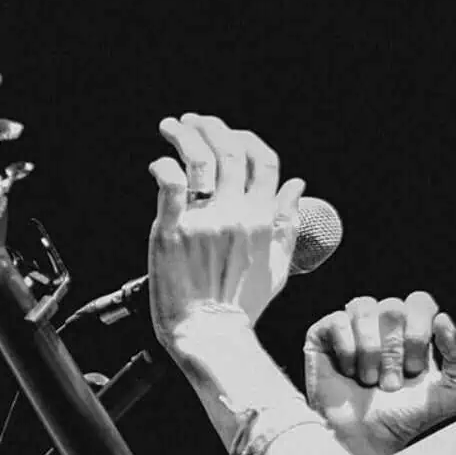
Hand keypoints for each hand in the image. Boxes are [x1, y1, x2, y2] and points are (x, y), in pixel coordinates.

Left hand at [145, 113, 308, 344]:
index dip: (246, 139)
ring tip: (172, 125)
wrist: (209, 334)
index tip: (228, 134)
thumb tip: (296, 184)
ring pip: (199, 159)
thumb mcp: (277, 264)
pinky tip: (159, 163)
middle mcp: (236, 214)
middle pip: (230, 151)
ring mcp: (205, 221)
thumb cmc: (241, 305)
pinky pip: (170, 185)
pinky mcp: (173, 231)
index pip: (263, 160)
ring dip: (185, 134)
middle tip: (193, 120)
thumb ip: (286, 221)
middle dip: (211, 126)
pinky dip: (164, 166)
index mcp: (263, 219)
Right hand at [301, 292, 455, 454]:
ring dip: (370, 352)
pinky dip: (346, 350)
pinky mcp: (324, 334)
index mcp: (414, 329)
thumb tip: (445, 320)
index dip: (418, 332)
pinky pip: (337, 321)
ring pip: (364, 308)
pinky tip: (348, 371)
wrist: (368, 439)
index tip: (415, 368)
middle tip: (391, 381)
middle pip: (392, 306)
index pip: (420, 301)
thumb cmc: (405, 417)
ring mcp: (352, 326)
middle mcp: (384, 323)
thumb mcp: (451, 393)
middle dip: (393, 351)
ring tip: (369, 378)